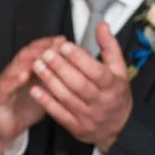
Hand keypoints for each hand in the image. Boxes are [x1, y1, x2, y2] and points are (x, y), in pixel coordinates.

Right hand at [0, 36, 65, 154]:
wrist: (8, 127)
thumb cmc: (27, 107)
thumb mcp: (47, 90)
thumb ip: (57, 77)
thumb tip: (78, 67)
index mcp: (28, 70)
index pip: (37, 51)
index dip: (49, 44)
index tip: (63, 41)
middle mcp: (15, 73)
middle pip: (26, 55)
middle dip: (40, 49)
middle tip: (53, 46)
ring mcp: (5, 83)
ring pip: (14, 67)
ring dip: (27, 61)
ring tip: (40, 58)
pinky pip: (4, 86)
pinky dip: (13, 80)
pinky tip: (22, 77)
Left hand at [30, 27, 133, 154]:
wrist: (118, 128)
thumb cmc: (115, 94)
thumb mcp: (119, 70)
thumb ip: (110, 47)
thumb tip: (101, 26)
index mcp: (113, 86)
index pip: (96, 71)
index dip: (79, 59)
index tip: (65, 46)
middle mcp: (101, 101)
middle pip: (79, 84)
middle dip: (60, 68)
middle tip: (46, 53)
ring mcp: (88, 115)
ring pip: (67, 98)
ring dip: (50, 81)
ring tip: (37, 65)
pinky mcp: (76, 126)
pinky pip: (59, 114)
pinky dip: (46, 101)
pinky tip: (35, 89)